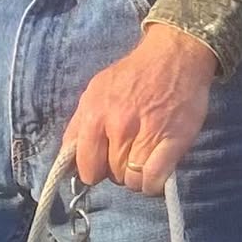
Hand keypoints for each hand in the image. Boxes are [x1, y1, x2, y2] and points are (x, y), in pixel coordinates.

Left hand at [65, 24, 216, 196]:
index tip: (103, 164)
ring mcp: (147, 134)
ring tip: (143, 160)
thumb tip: (67, 160)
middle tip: (128, 154)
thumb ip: (79, 126)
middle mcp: (119, 125)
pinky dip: (153, 185)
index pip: (86, 167)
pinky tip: (155, 174)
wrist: (174, 57)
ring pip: (132, 181)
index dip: (94, 170)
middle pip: (111, 175)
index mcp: (95, 114)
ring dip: (136, 177)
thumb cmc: (133, 75)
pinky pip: (154, 180)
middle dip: (117, 170)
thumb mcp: (95, 91)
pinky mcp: (173, 142)